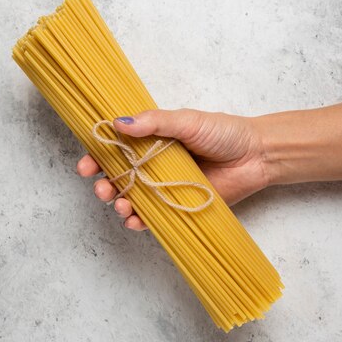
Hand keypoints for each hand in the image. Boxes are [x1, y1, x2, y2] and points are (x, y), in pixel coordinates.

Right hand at [77, 108, 269, 230]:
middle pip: (117, 177)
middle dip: (103, 185)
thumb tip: (118, 124)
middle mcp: (153, 164)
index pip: (115, 149)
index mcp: (151, 140)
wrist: (256, 156)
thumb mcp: (187, 120)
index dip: (96, 157)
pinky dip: (139, 221)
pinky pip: (153, 216)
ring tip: (120, 206)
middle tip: (101, 189)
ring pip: (131, 199)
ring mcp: (164, 187)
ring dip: (119, 205)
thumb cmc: (223, 133)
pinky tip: (134, 220)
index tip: (85, 166)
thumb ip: (154, 123)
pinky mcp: (178, 206)